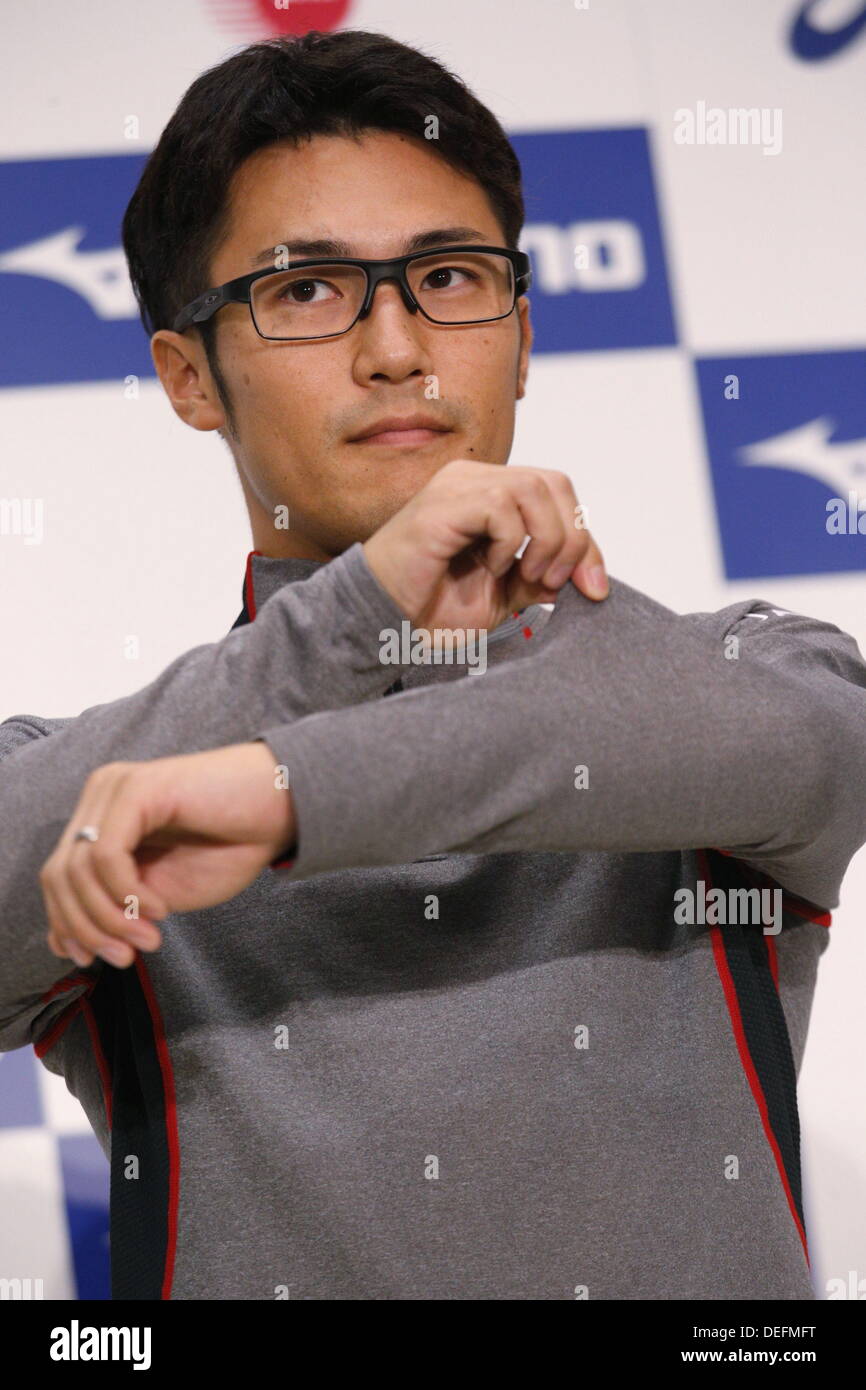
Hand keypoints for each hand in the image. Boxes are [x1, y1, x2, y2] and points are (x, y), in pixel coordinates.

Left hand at [40, 742, 294, 969]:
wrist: (283, 811)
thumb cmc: (230, 846)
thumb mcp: (159, 893)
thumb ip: (112, 908)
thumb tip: (61, 944)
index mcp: (101, 818)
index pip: (56, 878)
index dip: (66, 925)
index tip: (93, 961)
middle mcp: (100, 797)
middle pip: (57, 876)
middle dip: (86, 928)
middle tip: (125, 958)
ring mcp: (115, 788)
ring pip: (76, 870)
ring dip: (110, 919)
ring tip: (149, 940)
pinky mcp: (136, 788)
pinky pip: (107, 855)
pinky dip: (128, 894)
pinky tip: (161, 910)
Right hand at [362, 458, 607, 637]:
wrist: (383, 621)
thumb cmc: (429, 607)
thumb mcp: (503, 598)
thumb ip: (539, 579)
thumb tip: (584, 574)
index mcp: (490, 494)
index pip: (558, 495)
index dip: (585, 540)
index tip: (593, 589)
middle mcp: (474, 479)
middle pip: (555, 483)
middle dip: (573, 538)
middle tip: (555, 582)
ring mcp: (457, 486)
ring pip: (534, 487)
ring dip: (546, 539)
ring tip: (528, 576)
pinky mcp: (442, 503)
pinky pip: (501, 506)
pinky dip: (510, 542)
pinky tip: (491, 567)